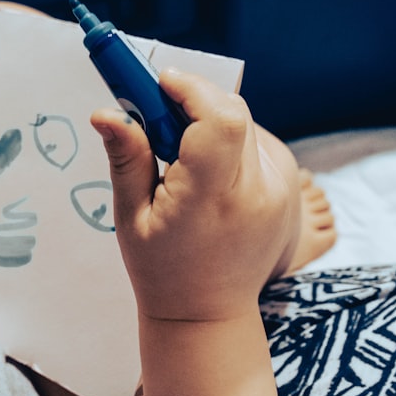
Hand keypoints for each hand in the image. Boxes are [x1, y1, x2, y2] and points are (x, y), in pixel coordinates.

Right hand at [92, 68, 298, 323]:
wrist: (209, 313)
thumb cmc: (162, 269)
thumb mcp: (131, 217)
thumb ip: (126, 158)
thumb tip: (105, 112)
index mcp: (213, 198)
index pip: (221, 118)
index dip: (191, 88)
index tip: (160, 82)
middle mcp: (258, 190)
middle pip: (233, 112)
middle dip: (193, 98)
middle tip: (156, 111)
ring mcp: (282, 191)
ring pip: (245, 122)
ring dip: (210, 119)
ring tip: (179, 153)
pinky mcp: (290, 190)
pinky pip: (257, 141)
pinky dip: (229, 138)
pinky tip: (205, 167)